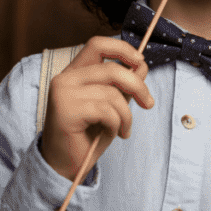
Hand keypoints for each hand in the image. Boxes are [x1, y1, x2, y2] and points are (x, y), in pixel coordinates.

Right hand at [40, 36, 153, 180]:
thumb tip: (142, 66)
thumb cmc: (89, 135)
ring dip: (126, 114)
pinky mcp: (65, 110)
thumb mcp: (112, 105)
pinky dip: (116, 123)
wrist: (67, 165)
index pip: (98, 44)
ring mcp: (62, 93)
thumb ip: (124, 85)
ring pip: (112, 93)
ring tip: (124, 129)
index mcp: (74, 72)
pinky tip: (112, 134)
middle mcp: (65, 78)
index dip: (122, 48)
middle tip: (148, 103)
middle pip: (112, 69)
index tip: (140, 63)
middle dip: (138, 86)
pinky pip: (106, 110)